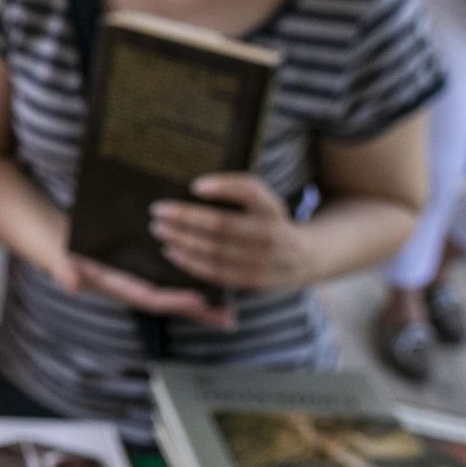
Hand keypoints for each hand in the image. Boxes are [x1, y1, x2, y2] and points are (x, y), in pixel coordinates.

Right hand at [70, 257, 237, 330]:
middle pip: (170, 301)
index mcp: (116, 286)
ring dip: (200, 297)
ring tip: (229, 306)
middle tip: (229, 319)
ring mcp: (136, 278)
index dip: (175, 301)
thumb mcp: (60, 257)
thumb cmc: (57, 248)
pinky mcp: (141, 267)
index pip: (150, 297)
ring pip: (173, 290)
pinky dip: (190, 276)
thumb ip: (66, 270)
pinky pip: (168, 276)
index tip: (200, 301)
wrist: (56, 239)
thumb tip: (72, 283)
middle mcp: (130, 286)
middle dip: (198, 311)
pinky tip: (212, 272)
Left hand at [148, 174, 315, 294]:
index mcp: (274, 208)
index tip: (195, 185)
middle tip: (158, 210)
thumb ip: (238, 193)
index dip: (225, 187)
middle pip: (223, 225)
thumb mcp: (265, 202)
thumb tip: (191, 184)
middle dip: (186, 218)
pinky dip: (190, 263)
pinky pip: (217, 273)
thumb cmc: (270, 220)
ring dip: (182, 241)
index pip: (251, 191)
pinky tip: (171, 251)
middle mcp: (272, 235)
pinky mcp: (253, 281)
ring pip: (215, 252)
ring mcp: (264, 262)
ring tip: (159, 229)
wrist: (307, 257)